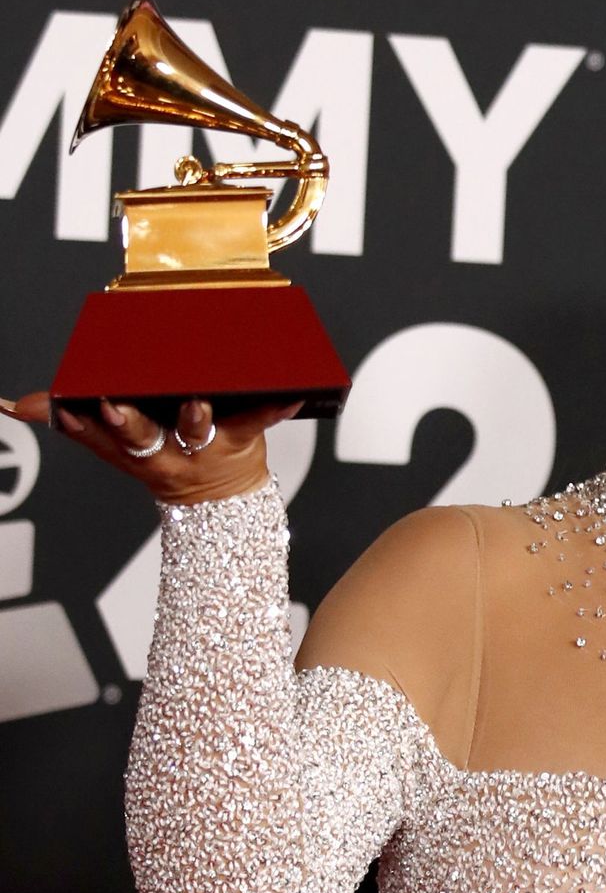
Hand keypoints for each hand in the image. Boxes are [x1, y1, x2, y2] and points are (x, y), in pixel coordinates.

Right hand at [1, 392, 299, 503]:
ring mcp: (204, 443)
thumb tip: (14, 406)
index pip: (101, 434)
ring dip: (193, 413)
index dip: (86, 422)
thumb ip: (70, 421)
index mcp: (133, 445)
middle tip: (115, 405)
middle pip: (143, 435)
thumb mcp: (114, 446)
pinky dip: (277, 405)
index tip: (73, 403)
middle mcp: (165, 447)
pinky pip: (260, 419)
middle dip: (128, 422)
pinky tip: (291, 392)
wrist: (220, 500)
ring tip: (195, 399)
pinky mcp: (244, 437)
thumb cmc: (165, 458)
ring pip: (196, 426)